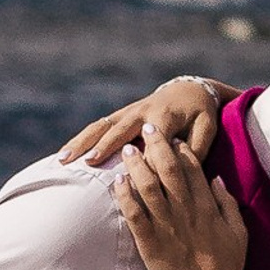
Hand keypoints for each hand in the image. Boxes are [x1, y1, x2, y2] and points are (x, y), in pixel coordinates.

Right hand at [57, 76, 228, 169]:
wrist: (188, 90)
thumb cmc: (200, 115)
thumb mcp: (206, 129)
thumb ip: (196, 149)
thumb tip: (182, 171)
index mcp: (165, 115)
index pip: (153, 139)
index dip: (145, 158)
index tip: (133, 178)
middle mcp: (142, 111)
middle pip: (118, 129)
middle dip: (102, 145)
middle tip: (87, 163)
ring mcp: (128, 112)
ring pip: (101, 126)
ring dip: (81, 142)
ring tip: (62, 159)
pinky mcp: (120, 116)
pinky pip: (98, 127)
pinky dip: (80, 140)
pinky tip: (64, 156)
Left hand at [116, 133, 248, 269]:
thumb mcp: (238, 233)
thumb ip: (227, 203)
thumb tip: (216, 178)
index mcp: (207, 208)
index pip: (193, 168)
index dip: (181, 149)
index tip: (172, 139)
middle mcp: (186, 212)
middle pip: (168, 169)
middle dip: (156, 145)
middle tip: (147, 130)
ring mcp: (167, 226)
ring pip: (148, 186)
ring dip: (137, 165)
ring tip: (128, 151)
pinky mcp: (149, 243)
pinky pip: (133, 213)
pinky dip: (124, 195)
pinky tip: (117, 181)